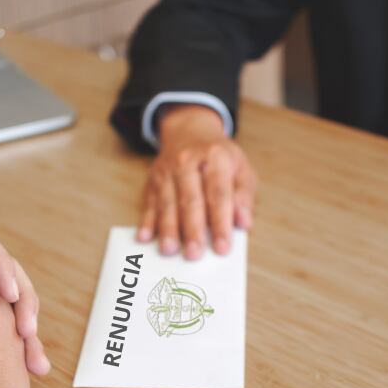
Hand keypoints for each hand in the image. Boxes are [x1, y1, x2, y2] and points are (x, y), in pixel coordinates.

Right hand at [138, 105, 256, 258]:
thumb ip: (244, 195)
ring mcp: (167, 172)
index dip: (221, 222)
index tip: (223, 247)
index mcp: (215, 158)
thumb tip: (244, 223)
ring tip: (170, 250)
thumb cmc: (219, 158)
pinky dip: (146, 221)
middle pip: (190, 200)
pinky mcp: (152, 181)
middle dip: (192, 229)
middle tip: (195, 254)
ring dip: (168, 229)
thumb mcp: (240, 168)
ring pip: (167, 203)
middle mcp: (188, 162)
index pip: (219, 194)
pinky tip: (144, 237)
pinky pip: (149, 204)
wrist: (188, 133)